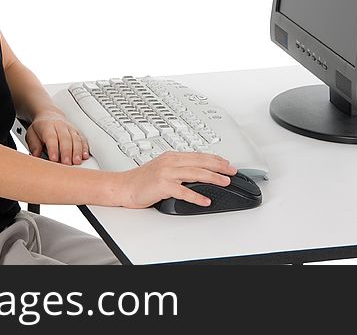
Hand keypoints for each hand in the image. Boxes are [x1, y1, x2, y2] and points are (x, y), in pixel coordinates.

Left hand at [25, 111, 89, 165]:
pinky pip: (83, 139)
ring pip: (76, 139)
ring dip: (77, 151)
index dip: (53, 148)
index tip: (53, 159)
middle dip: (66, 152)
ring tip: (76, 162)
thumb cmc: (40, 127)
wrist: (49, 115)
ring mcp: (70, 128)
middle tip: (66, 164)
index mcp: (47, 126)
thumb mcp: (31, 134)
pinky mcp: (77, 132)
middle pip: (65, 138)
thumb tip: (36, 156)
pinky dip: (84, 148)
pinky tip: (84, 156)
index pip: (51, 137)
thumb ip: (34, 145)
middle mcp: (60, 126)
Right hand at [119, 152, 236, 208]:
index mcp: (172, 156)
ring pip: (195, 173)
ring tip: (225, 182)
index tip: (227, 163)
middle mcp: (171, 162)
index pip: (199, 155)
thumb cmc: (141, 180)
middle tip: (232, 171)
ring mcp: (166, 173)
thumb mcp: (163, 169)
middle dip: (219, 166)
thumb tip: (198, 173)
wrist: (123, 186)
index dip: (215, 159)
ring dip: (213, 178)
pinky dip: (196, 196)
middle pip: (200, 162)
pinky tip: (205, 200)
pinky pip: (184, 191)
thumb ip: (179, 169)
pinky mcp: (162, 185)